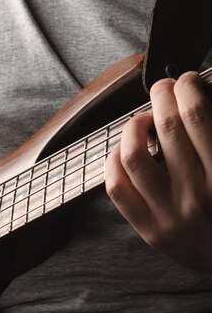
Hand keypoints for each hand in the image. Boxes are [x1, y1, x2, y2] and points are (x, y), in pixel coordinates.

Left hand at [105, 71, 211, 273]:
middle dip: (162, 96)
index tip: (187, 81)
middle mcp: (197, 196)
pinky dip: (114, 161)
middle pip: (166, 127)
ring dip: (135, 126)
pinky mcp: (149, 231)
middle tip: (164, 88)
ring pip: (133, 155)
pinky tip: (126, 150)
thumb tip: (196, 101)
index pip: (197, 115)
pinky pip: (117, 188)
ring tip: (144, 120)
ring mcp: (169, 216)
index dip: (187, 88)